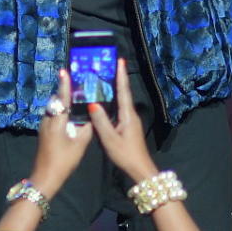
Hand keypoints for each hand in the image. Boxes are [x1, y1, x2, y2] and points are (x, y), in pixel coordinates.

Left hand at [30, 69, 93, 197]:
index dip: (64, 84)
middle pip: (56, 102)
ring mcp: (44, 126)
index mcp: (56, 121)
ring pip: (53, 109)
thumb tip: (92, 117)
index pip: (61, 98)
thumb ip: (87, 129)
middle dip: (64, 93)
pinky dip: (60, 113)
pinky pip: (53, 117)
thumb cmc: (63, 161)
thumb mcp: (80, 145)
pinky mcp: (44, 133)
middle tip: (77, 85)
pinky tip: (70, 117)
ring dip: (63, 104)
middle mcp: (48, 120)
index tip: (64, 71)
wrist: (45, 177)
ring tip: (76, 99)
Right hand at [87, 59, 157, 182]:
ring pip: (120, 101)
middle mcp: (130, 115)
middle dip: (116, 78)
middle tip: (106, 65)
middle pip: (122, 93)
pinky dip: (111, 101)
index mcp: (128, 115)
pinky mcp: (127, 127)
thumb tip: (92, 103)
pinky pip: (118, 109)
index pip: (123, 91)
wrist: (139, 170)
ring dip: (113, 89)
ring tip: (102, 78)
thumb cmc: (126, 154)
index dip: (121, 75)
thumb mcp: (110, 139)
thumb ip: (101, 121)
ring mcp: (129, 121)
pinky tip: (103, 101)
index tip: (119, 60)